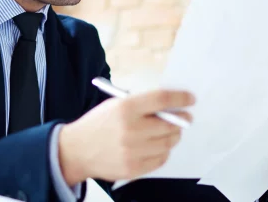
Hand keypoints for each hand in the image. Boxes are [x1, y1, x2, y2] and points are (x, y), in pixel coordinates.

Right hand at [57, 89, 193, 184]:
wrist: (76, 150)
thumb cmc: (99, 124)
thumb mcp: (116, 105)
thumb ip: (142, 104)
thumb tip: (172, 106)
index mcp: (125, 108)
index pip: (161, 100)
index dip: (180, 98)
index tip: (190, 99)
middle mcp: (130, 129)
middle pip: (170, 124)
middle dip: (182, 120)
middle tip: (186, 119)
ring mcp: (132, 151)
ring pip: (168, 143)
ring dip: (173, 136)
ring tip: (170, 132)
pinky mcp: (133, 168)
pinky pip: (160, 159)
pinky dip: (163, 152)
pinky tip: (157, 146)